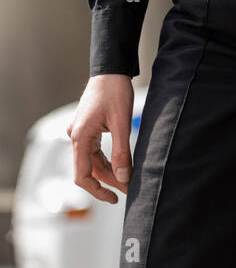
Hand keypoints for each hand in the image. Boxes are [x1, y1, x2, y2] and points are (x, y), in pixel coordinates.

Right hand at [66, 74, 133, 203]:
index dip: (97, 191)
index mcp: (80, 137)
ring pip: (91, 161)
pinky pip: (93, 151)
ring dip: (108, 171)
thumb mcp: (121, 122)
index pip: (82, 175)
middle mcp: (75, 136)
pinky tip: (119, 165)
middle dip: (108, 182)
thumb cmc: (115, 91)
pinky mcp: (86, 128)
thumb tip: (123, 178)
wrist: (110, 69)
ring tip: (126, 180)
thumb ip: (121, 151)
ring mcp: (79, 132)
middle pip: (88, 169)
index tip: (114, 198)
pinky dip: (106, 160)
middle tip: (128, 189)